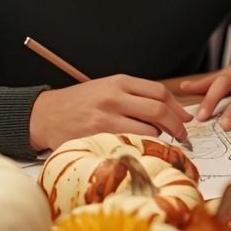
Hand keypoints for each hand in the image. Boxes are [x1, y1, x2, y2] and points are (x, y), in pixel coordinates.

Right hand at [29, 75, 191, 150]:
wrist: (45, 114)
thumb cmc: (80, 103)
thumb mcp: (107, 88)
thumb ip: (135, 96)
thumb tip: (171, 111)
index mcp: (119, 82)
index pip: (159, 93)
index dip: (177, 108)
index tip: (185, 119)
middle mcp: (113, 98)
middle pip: (158, 111)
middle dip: (176, 126)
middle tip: (182, 135)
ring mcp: (105, 119)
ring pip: (147, 130)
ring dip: (156, 138)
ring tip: (152, 140)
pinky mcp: (97, 137)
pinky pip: (130, 144)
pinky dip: (139, 148)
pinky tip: (138, 149)